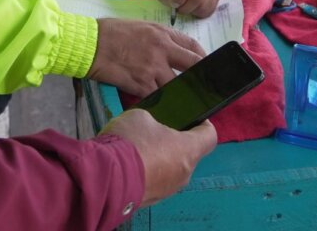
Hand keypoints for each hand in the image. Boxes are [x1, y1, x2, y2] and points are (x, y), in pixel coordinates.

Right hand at [88, 19, 204, 96]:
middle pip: (193, 67)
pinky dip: (159, 100)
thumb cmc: (110, 32)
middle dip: (200, 78)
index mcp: (162, 34)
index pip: (193, 46)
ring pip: (177, 86)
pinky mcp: (141, 85)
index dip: (203, 58)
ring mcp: (153, 69)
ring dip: (178, 92)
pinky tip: (159, 103)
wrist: (89, 44)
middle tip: (202, 86)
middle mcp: (162, 50)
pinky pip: (158, 96)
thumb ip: (159, 38)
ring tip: (180, 99)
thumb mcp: (140, 26)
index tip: (205, 66)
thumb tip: (173, 51)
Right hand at [100, 110, 216, 206]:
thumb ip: (155, 121)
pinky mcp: (153, 199)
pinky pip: (157, 181)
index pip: (210, 137)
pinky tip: (131, 164)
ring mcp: (169, 190)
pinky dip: (149, 172)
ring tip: (139, 148)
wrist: (106, 176)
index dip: (203, 125)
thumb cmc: (130, 142)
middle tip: (156, 130)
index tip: (193, 118)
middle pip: (189, 154)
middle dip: (175, 142)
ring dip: (161, 158)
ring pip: (172, 169)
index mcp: (188, 150)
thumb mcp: (141, 116)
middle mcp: (184, 173)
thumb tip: (152, 128)